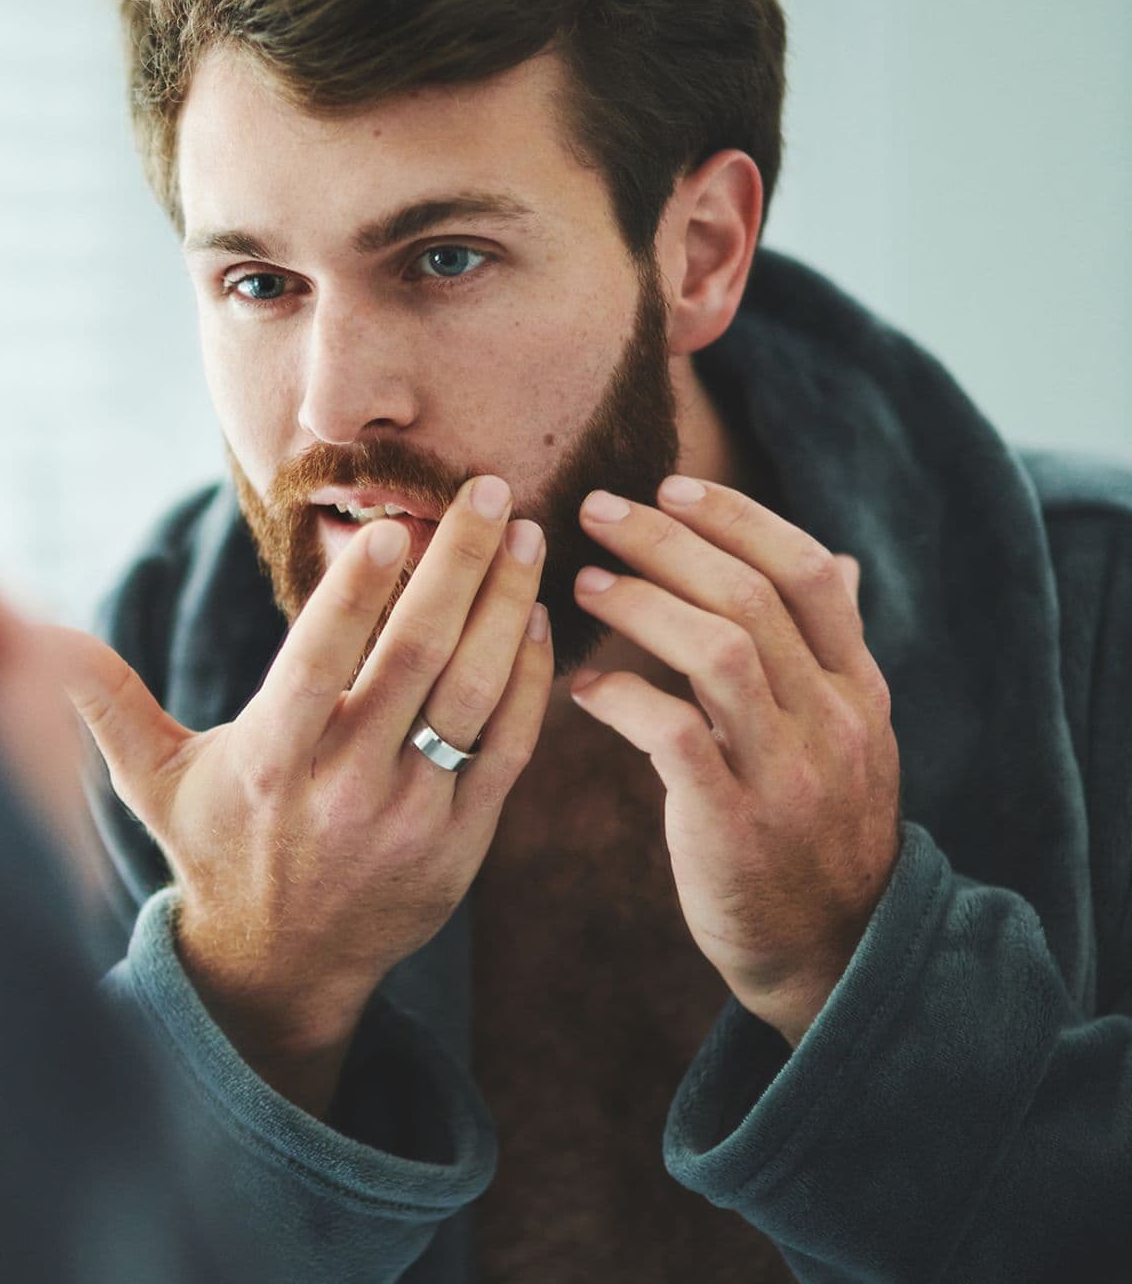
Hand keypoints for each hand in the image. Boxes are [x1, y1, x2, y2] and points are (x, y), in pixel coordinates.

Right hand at [58, 477, 552, 1115]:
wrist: (283, 967)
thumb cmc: (216, 848)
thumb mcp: (150, 781)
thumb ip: (104, 701)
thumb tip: (33, 637)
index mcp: (269, 762)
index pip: (318, 663)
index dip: (358, 593)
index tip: (393, 524)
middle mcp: (343, 788)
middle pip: (415, 661)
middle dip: (460, 567)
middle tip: (493, 491)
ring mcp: (412, 817)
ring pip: (473, 696)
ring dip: (507, 608)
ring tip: (530, 538)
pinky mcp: (464, 842)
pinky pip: (509, 748)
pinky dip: (527, 679)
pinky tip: (534, 617)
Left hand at [569, 476, 902, 1044]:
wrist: (831, 953)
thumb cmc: (815, 831)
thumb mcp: (849, 736)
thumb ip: (830, 650)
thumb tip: (841, 561)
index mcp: (857, 690)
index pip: (808, 571)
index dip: (738, 518)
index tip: (669, 485)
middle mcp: (833, 721)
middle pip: (753, 597)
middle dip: (667, 542)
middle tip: (596, 510)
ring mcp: (789, 773)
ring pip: (721, 651)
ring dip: (641, 605)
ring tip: (582, 582)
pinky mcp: (735, 824)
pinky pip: (674, 735)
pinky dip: (621, 698)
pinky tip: (581, 688)